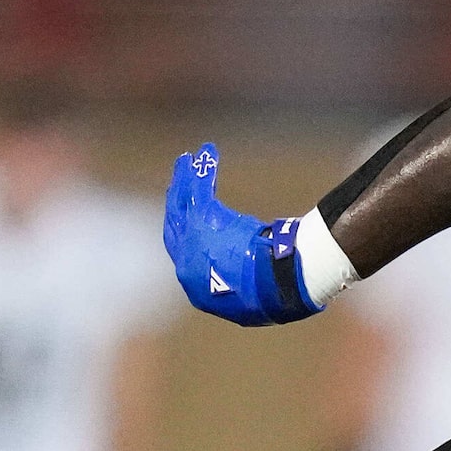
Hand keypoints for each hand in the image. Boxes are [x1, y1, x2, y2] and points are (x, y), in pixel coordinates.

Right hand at [165, 144, 315, 325]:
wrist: (275, 286)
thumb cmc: (269, 293)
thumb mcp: (248, 297)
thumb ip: (239, 283)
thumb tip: (251, 276)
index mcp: (196, 287)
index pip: (182, 256)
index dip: (182, 236)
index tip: (183, 221)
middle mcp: (185, 263)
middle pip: (175, 225)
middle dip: (175, 203)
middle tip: (176, 186)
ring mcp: (192, 240)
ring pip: (183, 204)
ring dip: (184, 180)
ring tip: (187, 160)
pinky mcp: (205, 219)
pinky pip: (198, 190)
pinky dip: (201, 172)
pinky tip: (206, 152)